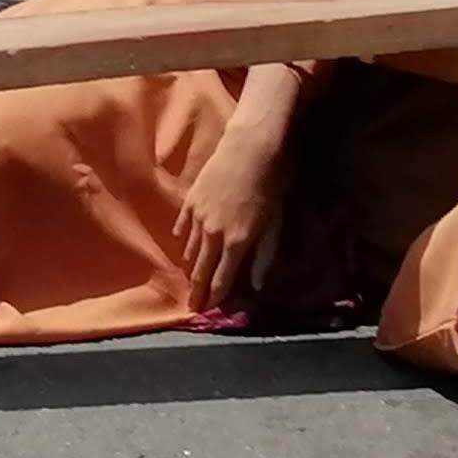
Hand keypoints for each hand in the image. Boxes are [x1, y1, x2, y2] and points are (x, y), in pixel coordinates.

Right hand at [175, 119, 284, 306]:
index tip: (206, 310)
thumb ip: (263, 256)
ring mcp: (198, 216)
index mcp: (237, 242)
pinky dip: (183, 240)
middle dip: (196, 289)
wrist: (251, 147)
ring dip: (191, 265)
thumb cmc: (272, 183)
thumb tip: (255, 285)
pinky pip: (182, 228)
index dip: (214, 297)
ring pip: (189, 249)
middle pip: (201, 269)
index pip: (222, 278)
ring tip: (190, 277)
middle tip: (191, 304)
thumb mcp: (275, 223)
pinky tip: (183, 244)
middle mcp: (213, 234)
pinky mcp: (191, 200)